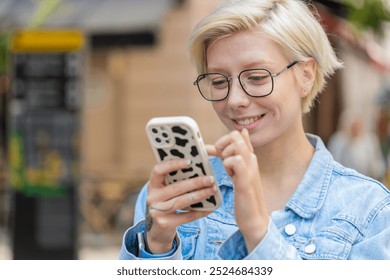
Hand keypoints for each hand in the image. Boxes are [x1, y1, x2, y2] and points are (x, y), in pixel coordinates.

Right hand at [145, 159, 214, 253]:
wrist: (157, 230)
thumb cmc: (166, 204)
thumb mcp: (164, 192)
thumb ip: (174, 181)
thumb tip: (199, 170)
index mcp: (153, 185)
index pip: (158, 170)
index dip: (172, 164)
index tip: (189, 162)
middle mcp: (152, 197)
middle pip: (176, 187)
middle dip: (196, 182)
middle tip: (211, 179)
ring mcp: (157, 212)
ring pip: (182, 201)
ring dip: (200, 195)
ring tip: (212, 190)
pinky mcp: (165, 224)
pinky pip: (186, 216)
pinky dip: (200, 212)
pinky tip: (210, 208)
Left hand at [208, 129, 268, 251]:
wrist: (254, 219)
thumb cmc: (244, 197)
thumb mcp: (236, 173)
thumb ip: (229, 158)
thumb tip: (218, 144)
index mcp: (249, 158)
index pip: (239, 135)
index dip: (223, 140)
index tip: (212, 152)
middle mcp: (251, 159)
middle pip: (236, 135)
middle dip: (222, 144)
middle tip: (220, 162)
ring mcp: (250, 168)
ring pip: (237, 144)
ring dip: (225, 154)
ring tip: (226, 170)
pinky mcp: (246, 180)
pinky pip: (236, 160)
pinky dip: (228, 164)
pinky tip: (230, 176)